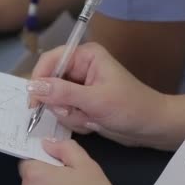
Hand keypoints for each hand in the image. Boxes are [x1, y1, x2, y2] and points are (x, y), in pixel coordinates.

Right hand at [28, 42, 166, 147]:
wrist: (152, 128)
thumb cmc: (130, 108)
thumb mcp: (96, 100)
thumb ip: (62, 93)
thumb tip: (33, 87)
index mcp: (85, 56)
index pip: (50, 61)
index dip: (39, 81)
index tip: (35, 103)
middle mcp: (79, 68)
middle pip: (50, 84)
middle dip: (62, 105)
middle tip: (80, 113)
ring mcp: (79, 87)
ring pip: (56, 103)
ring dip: (71, 116)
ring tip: (92, 119)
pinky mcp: (81, 103)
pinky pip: (64, 114)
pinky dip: (76, 122)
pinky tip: (93, 123)